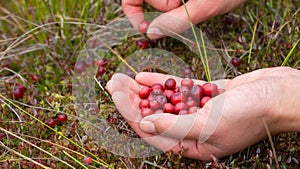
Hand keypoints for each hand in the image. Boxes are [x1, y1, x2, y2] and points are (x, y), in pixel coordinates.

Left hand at [106, 67, 299, 160]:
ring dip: (144, 90)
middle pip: (154, 115)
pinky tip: (146, 76)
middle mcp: (193, 131)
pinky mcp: (207, 96)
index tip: (116, 94)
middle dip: (133, 99)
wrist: (281, 95)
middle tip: (114, 82)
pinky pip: (180, 91)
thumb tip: (144, 124)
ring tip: (125, 78)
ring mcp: (200, 112)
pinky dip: (164, 83)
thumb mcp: (208, 124)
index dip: (130, 112)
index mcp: (193, 146)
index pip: (152, 130)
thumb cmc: (250, 115)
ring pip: (164, 102)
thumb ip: (174, 126)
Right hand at [122, 0, 246, 38]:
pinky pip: (170, 1)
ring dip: (172, 7)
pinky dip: (177, 5)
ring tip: (194, 2)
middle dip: (162, 7)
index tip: (146, 28)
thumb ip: (177, 20)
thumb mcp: (206, 5)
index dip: (133, 12)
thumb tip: (151, 34)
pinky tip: (192, 1)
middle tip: (182, 7)